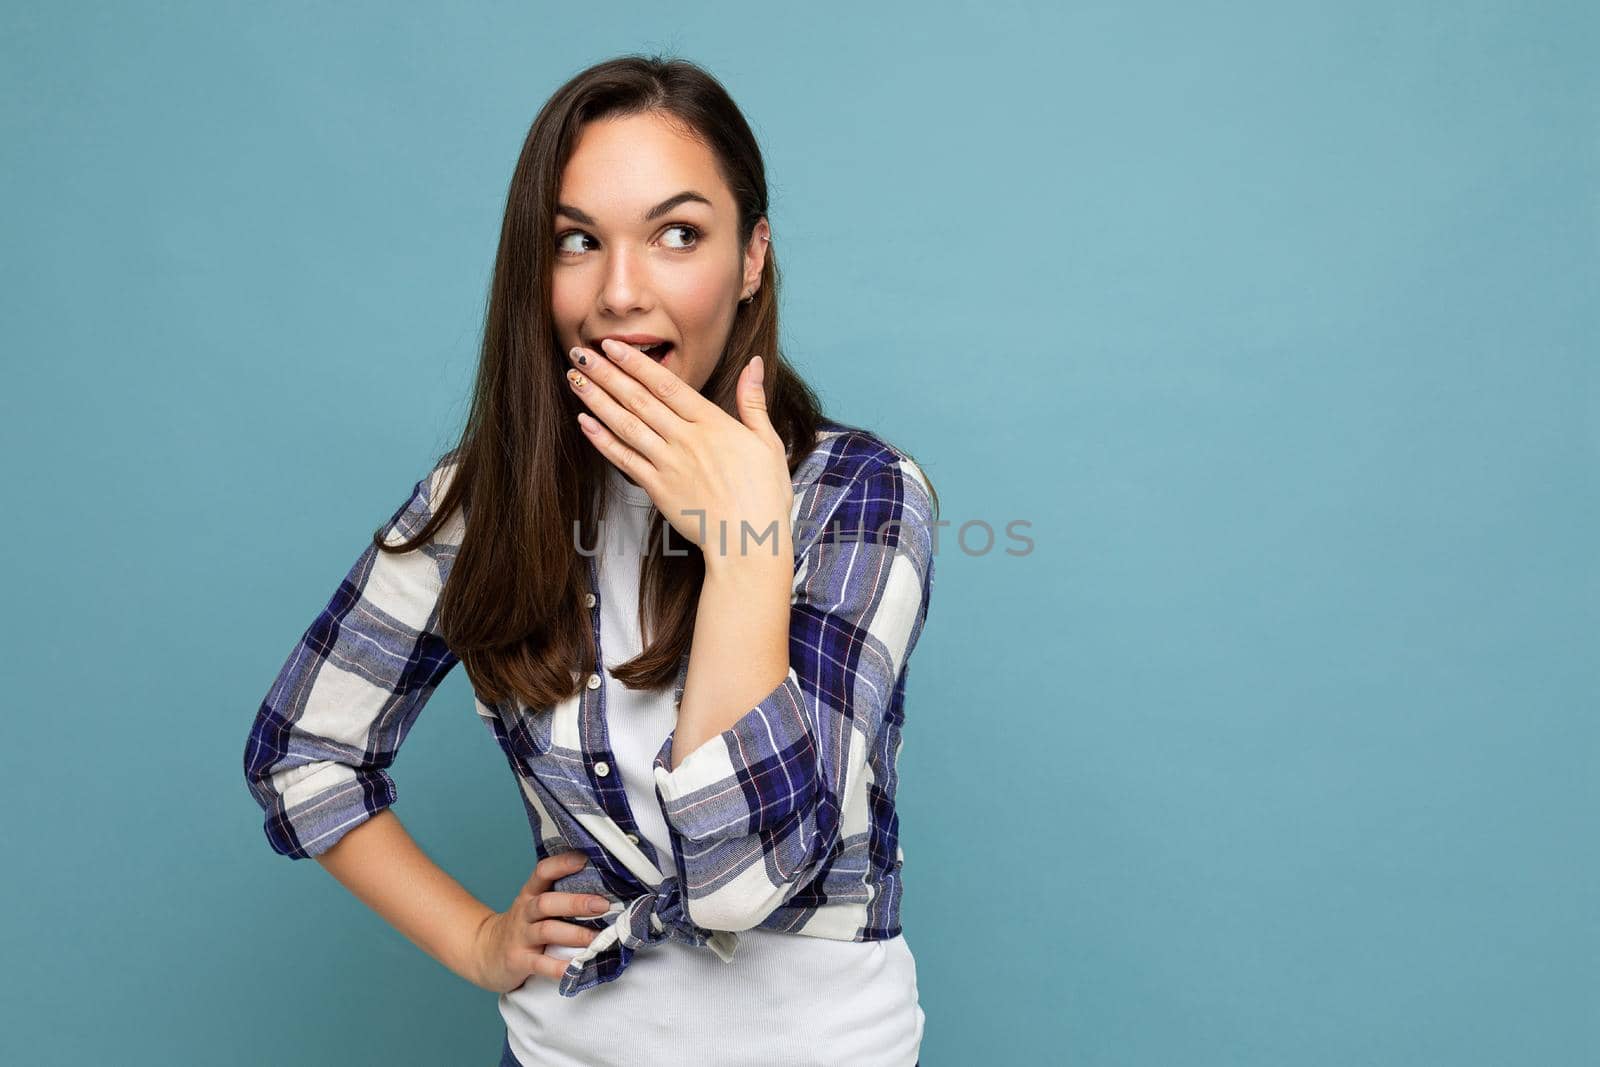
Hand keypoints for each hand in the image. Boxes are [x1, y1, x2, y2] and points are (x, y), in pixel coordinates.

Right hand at [467, 850, 614, 993]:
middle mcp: (525, 912)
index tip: (584, 859)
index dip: (561, 864)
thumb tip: (605, 889)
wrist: (485, 952)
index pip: (542, 872)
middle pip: (547, 902)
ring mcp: (521, 936)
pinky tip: (577, 968)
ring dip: (574, 934)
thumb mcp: (534, 905)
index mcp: (530, 894)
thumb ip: (560, 895)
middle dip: (576, 903)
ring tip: (597, 938)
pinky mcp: (519, 960)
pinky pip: (540, 964)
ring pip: (547, 931)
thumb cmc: (523, 926)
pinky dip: (559, 967)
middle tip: (602, 905)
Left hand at [565, 340, 793, 571]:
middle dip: (607, 374)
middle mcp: (685, 439)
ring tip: (575, 380)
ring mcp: (668, 464)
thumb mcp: (768, 441)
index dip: (636, 363)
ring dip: (598, 400)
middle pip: (639, 399)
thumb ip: (753, 400)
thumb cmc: (764, 494)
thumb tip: (753, 363)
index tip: (613, 345)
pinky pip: (624, 460)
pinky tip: (584, 423)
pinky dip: (602, 440)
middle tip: (580, 353)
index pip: (667, 384)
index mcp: (712, 423)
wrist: (748, 541)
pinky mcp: (658, 489)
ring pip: (626, 425)